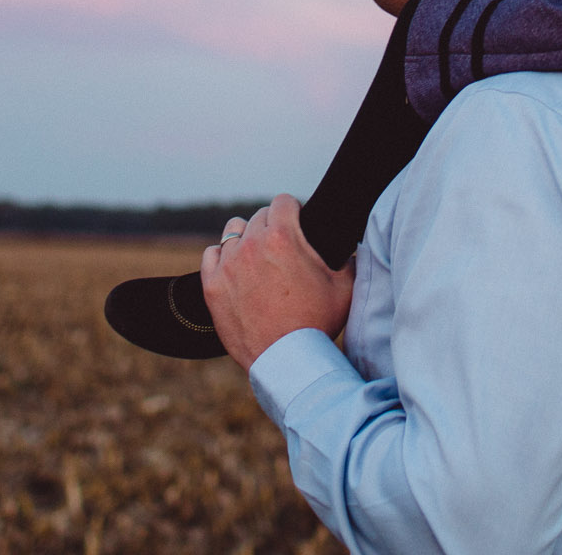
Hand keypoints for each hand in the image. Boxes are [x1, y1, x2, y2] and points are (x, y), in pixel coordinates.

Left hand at [201, 194, 354, 371]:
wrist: (287, 361)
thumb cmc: (318, 324)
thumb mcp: (345, 287)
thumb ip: (349, 258)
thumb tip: (350, 247)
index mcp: (283, 237)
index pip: (284, 200)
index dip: (294, 210)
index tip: (298, 222)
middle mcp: (252, 244)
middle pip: (260, 215)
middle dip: (273, 225)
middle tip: (283, 247)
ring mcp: (228, 264)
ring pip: (234, 230)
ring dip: (247, 237)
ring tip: (258, 255)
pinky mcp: (212, 285)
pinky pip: (211, 254)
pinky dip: (222, 257)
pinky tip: (235, 268)